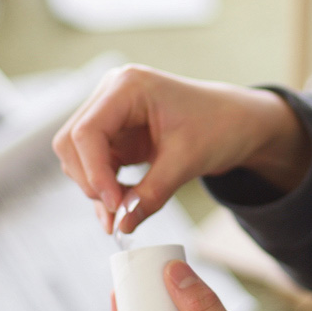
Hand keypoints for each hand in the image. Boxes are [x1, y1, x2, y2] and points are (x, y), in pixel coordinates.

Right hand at [53, 65, 311, 232]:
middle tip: (118, 212)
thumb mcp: (187, 161)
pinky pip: (94, 164)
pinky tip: (122, 208)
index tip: (114, 204)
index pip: (87, 131)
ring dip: (95, 187)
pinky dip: (104, 188)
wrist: (238, 122)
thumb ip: (151, 193)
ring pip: (78, 156)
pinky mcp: (116, 134)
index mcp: (128, 85)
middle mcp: (112, 94)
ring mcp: (111, 113)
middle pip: (73, 142)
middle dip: (90, 180)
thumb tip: (121, 224)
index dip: (93, 171)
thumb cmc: (219, 126)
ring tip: (124, 212)